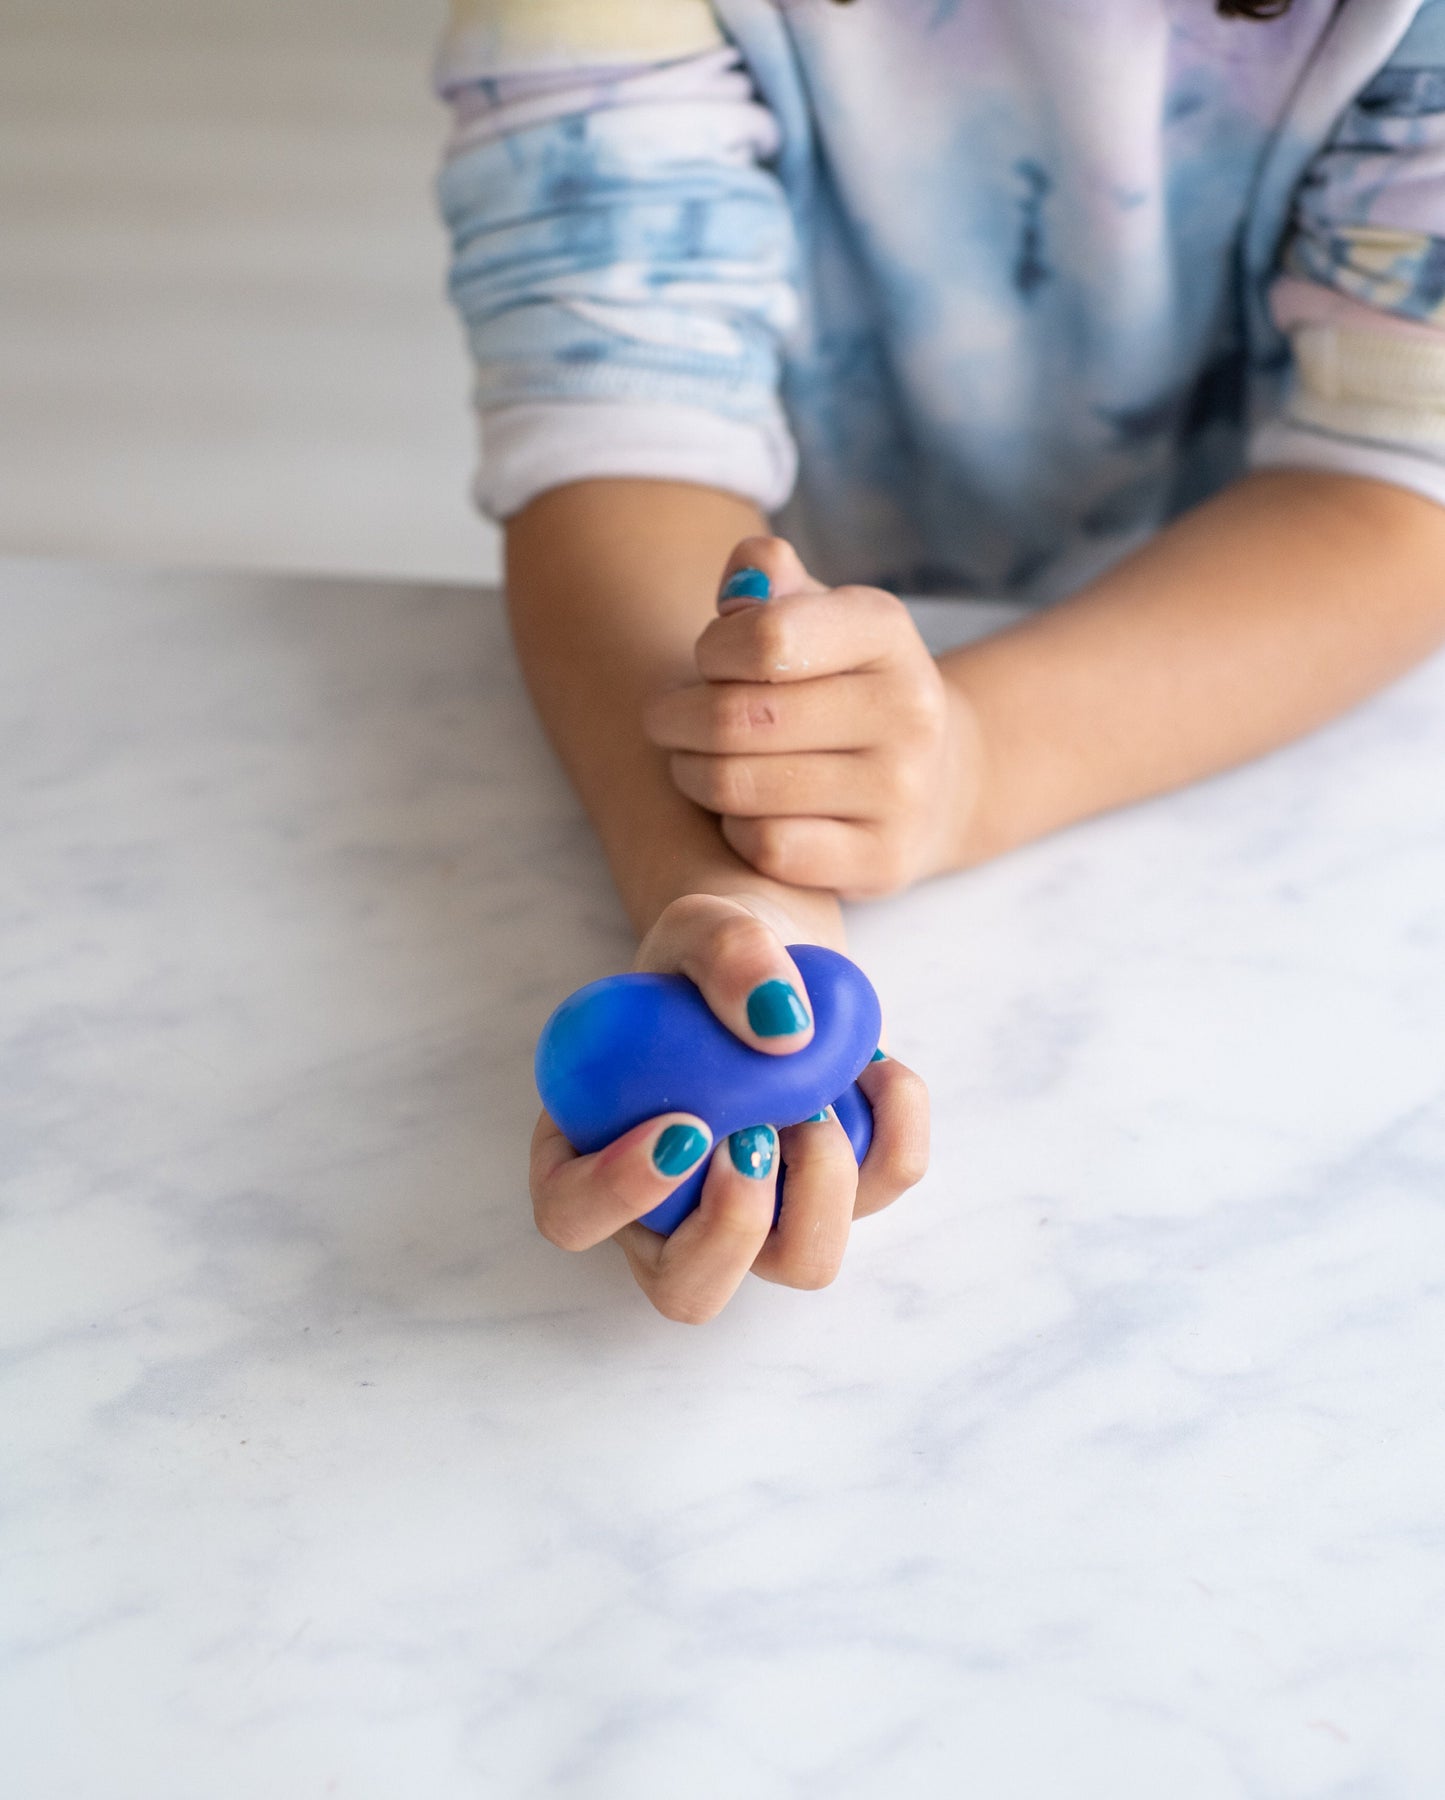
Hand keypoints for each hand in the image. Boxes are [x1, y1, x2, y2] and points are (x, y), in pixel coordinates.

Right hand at [529, 892, 928, 1322]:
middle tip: (756, 1135)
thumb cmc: (706, 958)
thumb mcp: (701, 924)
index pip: (570, 1217)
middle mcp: (674, 1210)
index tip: (682, 1123)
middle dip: (733, 1230)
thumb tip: (785, 1029)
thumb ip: (724, 953)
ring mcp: (765, 1215)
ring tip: (815, 1097)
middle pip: (687, 1291)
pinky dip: (895, 1128)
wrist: (773, 963)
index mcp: (593, 1153)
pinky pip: (883, 1191)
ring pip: (801, 1264)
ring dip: (823, 1188)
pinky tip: (876, 1063)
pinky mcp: (840, 1193)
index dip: (616, 1194)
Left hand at [642, 536, 981, 898]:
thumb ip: (770, 580)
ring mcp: (901, 790)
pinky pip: (768, 846)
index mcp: (886, 631)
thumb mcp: (818, 617)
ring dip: (691, 774)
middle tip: (665, 720)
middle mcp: (907, 709)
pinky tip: (740, 812)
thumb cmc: (841, 686)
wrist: (933, 782)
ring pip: (741, 786)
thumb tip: (746, 576)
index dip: (711, 651)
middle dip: (676, 719)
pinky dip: (734, 830)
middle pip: (737, 717)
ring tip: (690, 763)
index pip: (765, 637)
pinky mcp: (883, 859)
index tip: (707, 662)